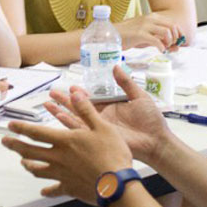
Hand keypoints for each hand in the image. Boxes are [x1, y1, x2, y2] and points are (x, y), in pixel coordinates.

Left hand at [1, 89, 132, 202]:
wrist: (116, 185)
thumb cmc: (111, 156)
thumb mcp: (102, 126)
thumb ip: (86, 110)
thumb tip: (75, 94)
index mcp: (64, 140)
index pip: (36, 132)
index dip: (21, 127)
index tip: (11, 125)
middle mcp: (58, 157)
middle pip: (29, 151)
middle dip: (15, 145)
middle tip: (5, 142)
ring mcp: (61, 174)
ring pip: (37, 169)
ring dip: (28, 164)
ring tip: (22, 161)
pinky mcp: (69, 188)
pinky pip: (54, 190)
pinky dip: (47, 190)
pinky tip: (44, 191)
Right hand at [46, 66, 169, 164]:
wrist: (157, 140)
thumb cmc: (151, 120)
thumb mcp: (139, 96)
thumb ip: (126, 82)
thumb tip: (115, 66)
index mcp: (110, 106)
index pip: (90, 99)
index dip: (80, 94)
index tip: (70, 86)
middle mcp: (102, 117)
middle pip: (79, 107)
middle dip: (65, 100)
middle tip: (52, 93)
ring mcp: (99, 128)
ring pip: (76, 118)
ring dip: (62, 111)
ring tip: (48, 104)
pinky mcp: (99, 138)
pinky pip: (81, 130)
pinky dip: (69, 124)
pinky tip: (58, 117)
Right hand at [117, 13, 182, 50]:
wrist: (112, 34)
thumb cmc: (129, 36)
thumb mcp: (146, 36)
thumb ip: (160, 40)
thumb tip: (176, 47)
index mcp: (153, 17)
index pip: (173, 23)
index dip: (179, 34)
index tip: (178, 43)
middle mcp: (150, 19)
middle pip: (172, 27)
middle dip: (176, 38)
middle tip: (172, 46)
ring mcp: (145, 26)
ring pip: (167, 32)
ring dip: (169, 42)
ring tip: (165, 48)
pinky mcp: (139, 34)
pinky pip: (156, 41)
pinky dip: (161, 47)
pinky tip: (160, 50)